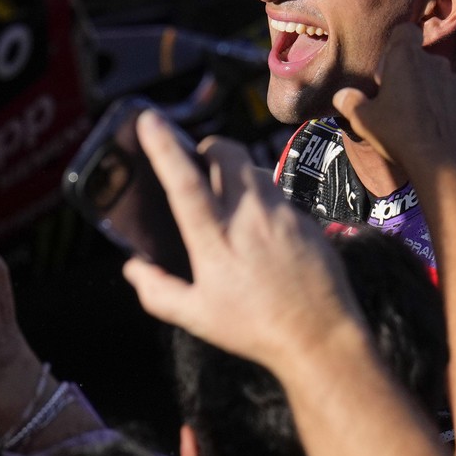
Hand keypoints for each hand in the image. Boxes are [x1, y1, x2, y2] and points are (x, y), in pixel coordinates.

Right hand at [122, 112, 361, 373]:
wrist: (321, 336)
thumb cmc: (255, 328)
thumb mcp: (198, 317)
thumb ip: (159, 292)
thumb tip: (133, 268)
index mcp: (215, 239)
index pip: (184, 181)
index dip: (164, 147)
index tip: (150, 119)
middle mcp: (249, 216)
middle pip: (226, 154)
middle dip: (208, 147)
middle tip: (198, 161)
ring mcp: (281, 212)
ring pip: (253, 168)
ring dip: (235, 170)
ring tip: (227, 195)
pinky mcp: (305, 217)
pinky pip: (277, 192)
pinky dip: (261, 196)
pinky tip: (259, 225)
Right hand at [331, 22, 455, 180]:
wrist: (439, 163)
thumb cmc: (397, 134)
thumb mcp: (363, 119)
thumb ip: (350, 101)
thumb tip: (342, 95)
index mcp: (406, 58)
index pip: (405, 31)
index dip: (398, 44)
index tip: (391, 66)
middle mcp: (435, 62)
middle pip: (422, 59)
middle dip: (413, 73)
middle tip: (401, 100)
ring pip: (442, 78)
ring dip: (434, 90)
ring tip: (424, 115)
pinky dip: (452, 107)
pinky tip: (443, 125)